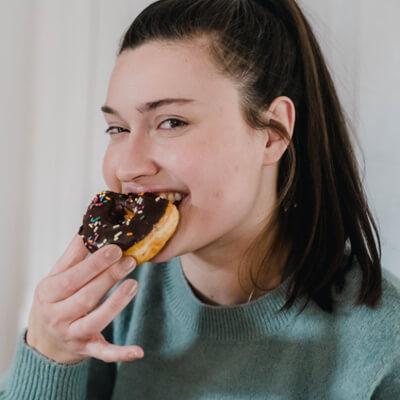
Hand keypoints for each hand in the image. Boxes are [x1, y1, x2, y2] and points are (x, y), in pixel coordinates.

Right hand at [26, 234, 142, 363]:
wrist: (45, 340)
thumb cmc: (54, 300)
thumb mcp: (56, 276)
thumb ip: (74, 254)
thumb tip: (90, 227)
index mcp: (48, 294)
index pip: (72, 278)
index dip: (94, 264)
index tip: (115, 248)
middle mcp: (57, 317)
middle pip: (86, 297)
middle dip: (109, 277)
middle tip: (130, 260)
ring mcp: (72, 335)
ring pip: (96, 321)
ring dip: (117, 304)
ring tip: (134, 284)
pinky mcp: (87, 349)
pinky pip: (104, 353)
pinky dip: (120, 353)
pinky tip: (139, 351)